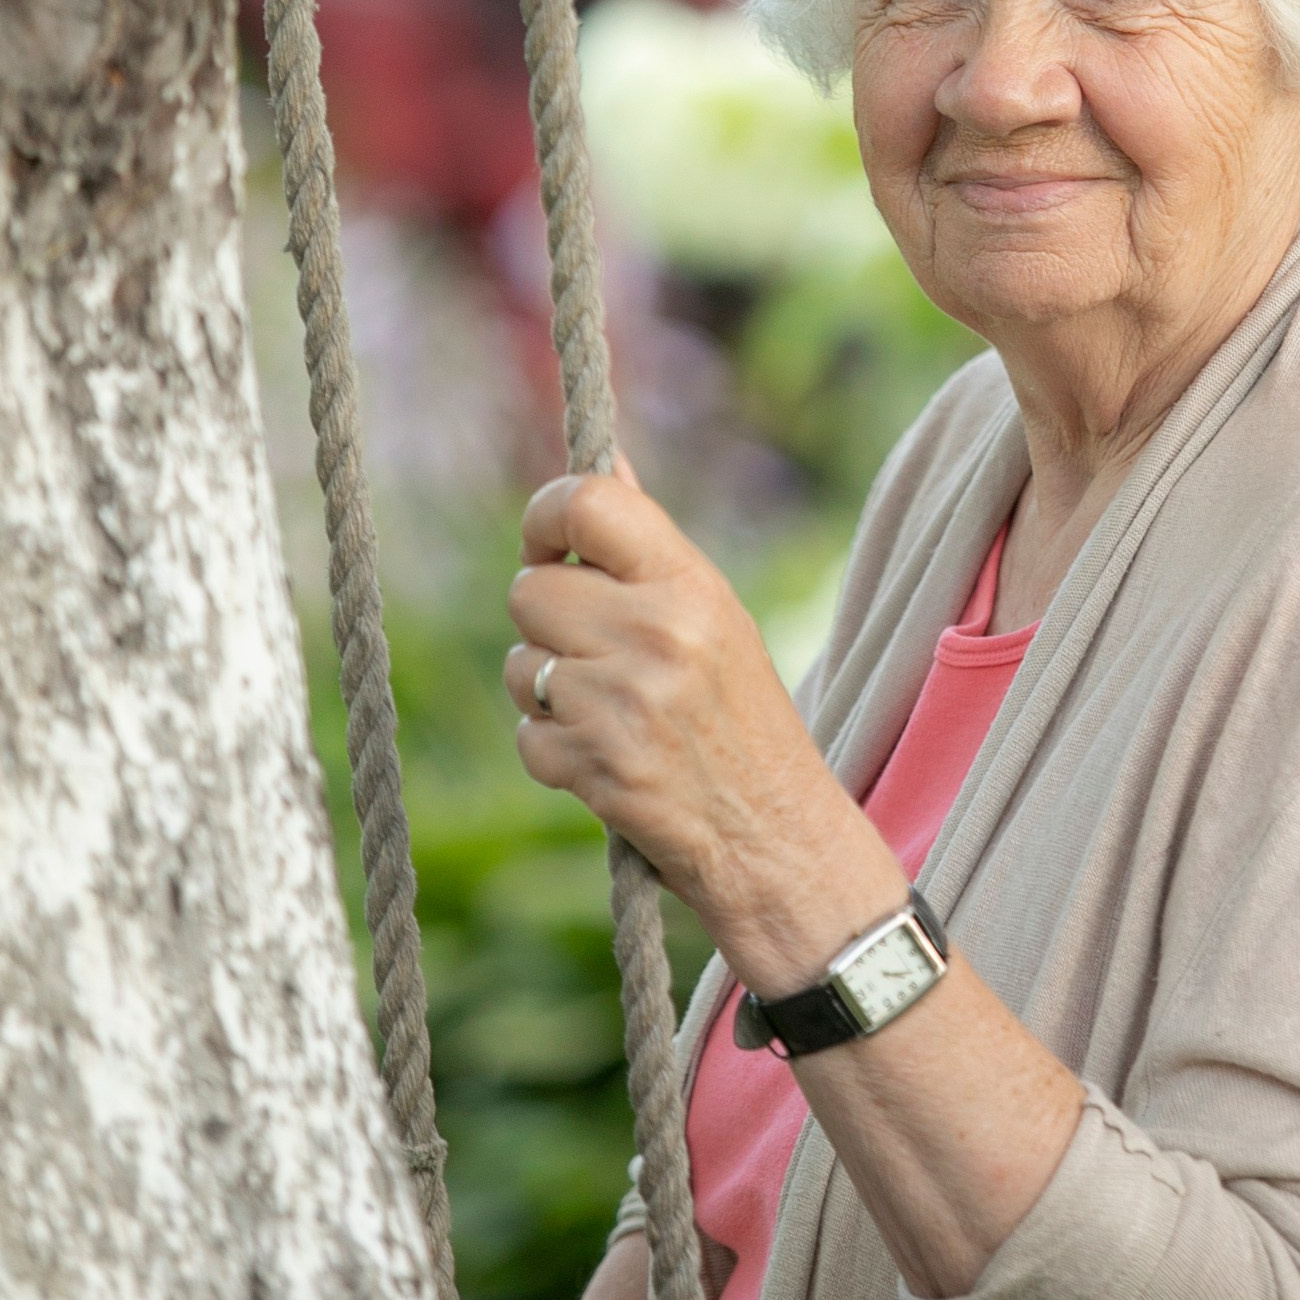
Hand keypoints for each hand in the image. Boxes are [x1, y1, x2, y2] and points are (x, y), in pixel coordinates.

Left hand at [505, 471, 907, 994]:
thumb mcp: (717, 619)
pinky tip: (608, 759)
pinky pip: (525, 735)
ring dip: (546, 691)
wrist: (780, 841)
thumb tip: (602, 459)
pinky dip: (553, 752)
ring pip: (518, 665)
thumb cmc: (746, 722)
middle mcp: (657, 635)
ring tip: (611, 712)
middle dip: (546, 621)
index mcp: (692, 586)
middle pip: (529, 590)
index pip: (588, 501)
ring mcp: (622, 704)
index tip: (550, 546)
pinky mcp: (594, 767)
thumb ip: (648, 549)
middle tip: (592, 650)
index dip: (547, 515)